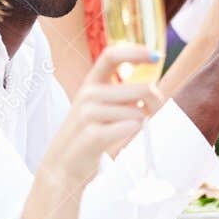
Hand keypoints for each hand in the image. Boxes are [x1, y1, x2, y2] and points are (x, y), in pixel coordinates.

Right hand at [38, 44, 161, 192]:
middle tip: (152, 110)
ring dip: (138, 122)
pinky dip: (131, 132)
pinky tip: (116, 138)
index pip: (112, 55)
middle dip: (154, 100)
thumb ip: (121, 95)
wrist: (62, 166)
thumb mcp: (98, 108)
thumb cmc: (87, 135)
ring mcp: (87, 113)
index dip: (136, 52)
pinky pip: (129, 127)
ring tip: (120, 130)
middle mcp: (88, 94)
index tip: (156, 56)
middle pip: (140, 88)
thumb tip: (153, 88)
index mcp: (90, 84)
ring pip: (137, 111)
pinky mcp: (92, 134)